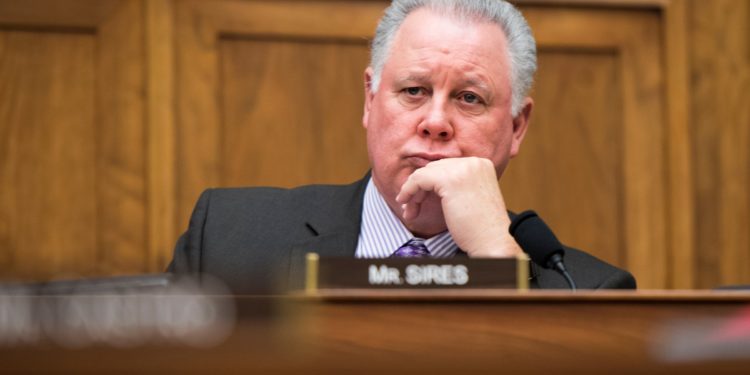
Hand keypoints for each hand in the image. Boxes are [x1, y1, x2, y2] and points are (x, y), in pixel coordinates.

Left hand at [395, 157, 521, 257]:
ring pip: (425, 173)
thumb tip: (427, 182)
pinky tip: (406, 204)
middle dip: (420, 188)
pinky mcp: (449, 180)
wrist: (492, 242)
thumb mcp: (470, 197)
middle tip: (411, 208)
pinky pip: (419, 179)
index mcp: (481, 164)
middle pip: (435, 169)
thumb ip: (455, 185)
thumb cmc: (480, 228)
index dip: (430, 183)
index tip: (420, 199)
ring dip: (413, 193)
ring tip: (410, 211)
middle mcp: (473, 162)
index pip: (446, 167)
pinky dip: (408, 190)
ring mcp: (462, 169)